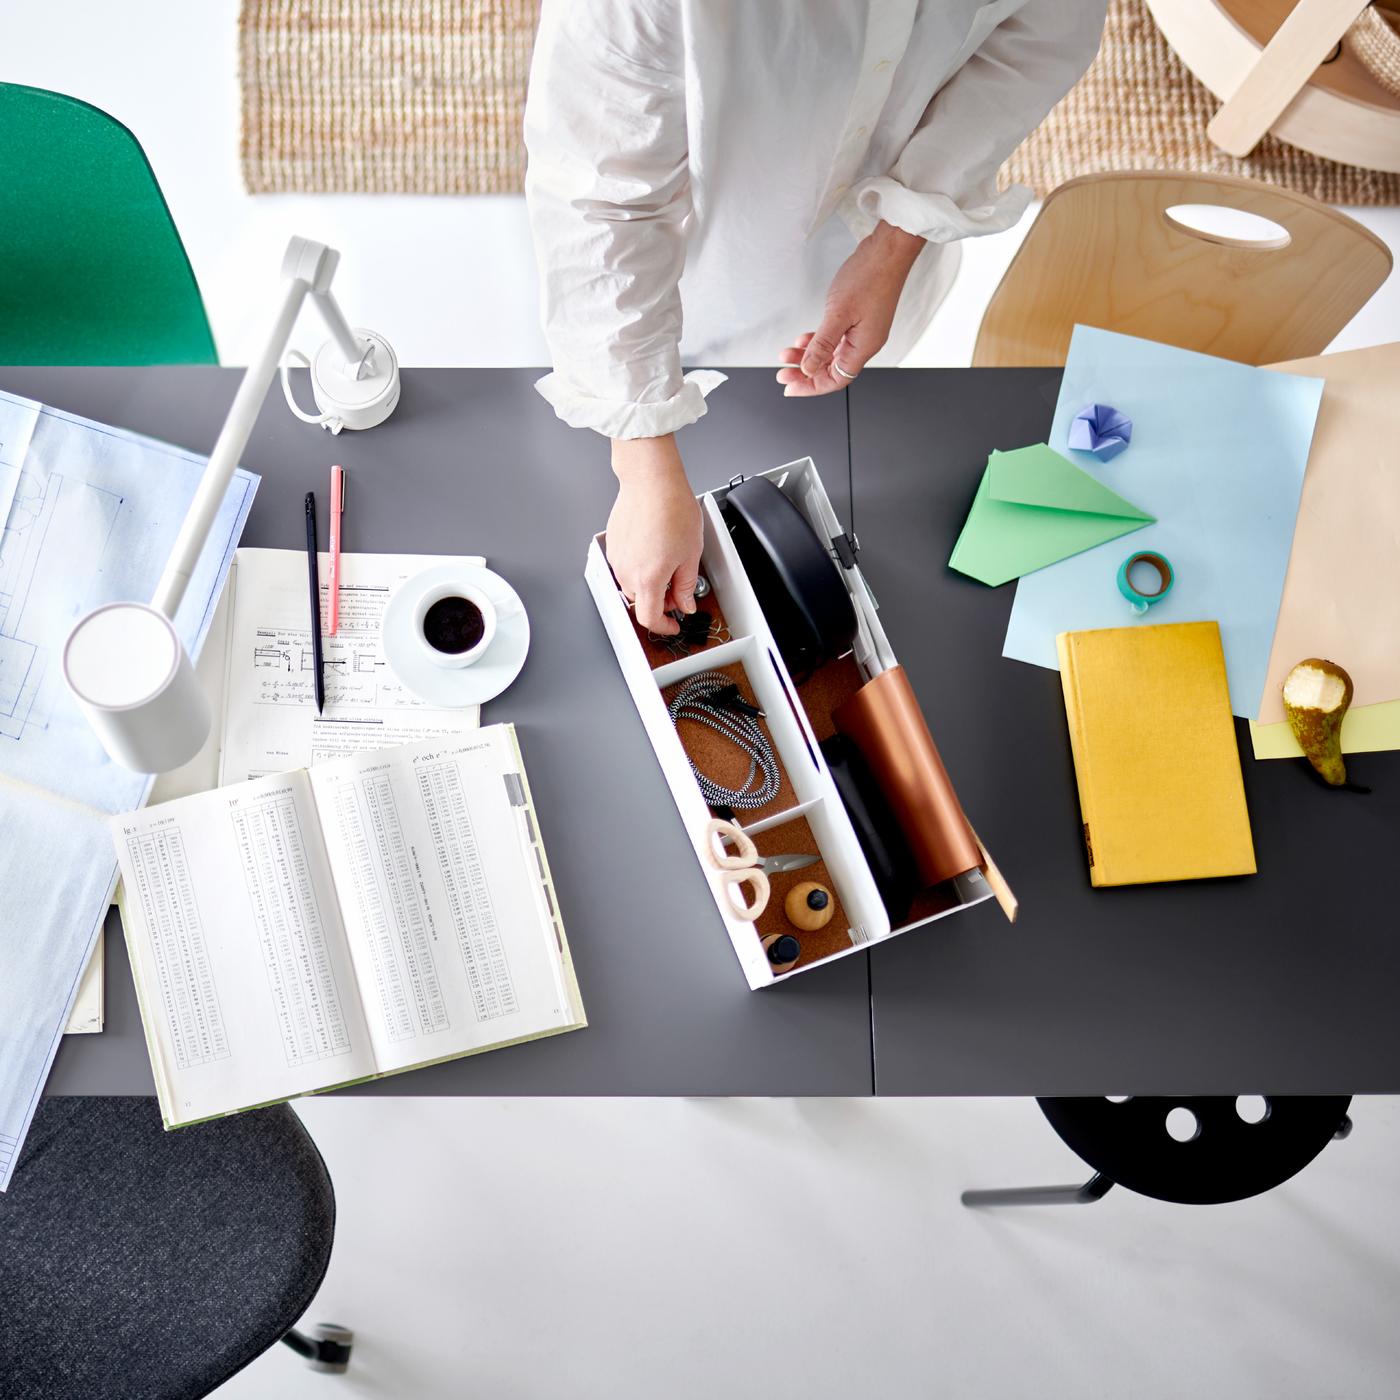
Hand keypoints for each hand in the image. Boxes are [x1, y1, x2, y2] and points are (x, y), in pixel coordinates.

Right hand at [607, 434, 702, 635]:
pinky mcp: (613, 545)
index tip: (673, 624)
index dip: (664, 626)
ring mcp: (617, 558)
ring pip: (632, 584)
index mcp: (648, 579)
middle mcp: (628, 572)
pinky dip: (640, 566)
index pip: (650, 618)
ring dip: (650, 583)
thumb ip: (686, 584)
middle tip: (678, 588)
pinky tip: (655, 548)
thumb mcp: (691, 553)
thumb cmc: (671, 508)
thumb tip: (685, 602)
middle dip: (661, 601)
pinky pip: (626, 566)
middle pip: (641, 601)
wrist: (651, 480)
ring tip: (668, 561)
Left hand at [776, 220, 924, 395]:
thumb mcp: (838, 314)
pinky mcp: (860, 318)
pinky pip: (836, 339)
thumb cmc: (869, 276)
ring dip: (808, 356)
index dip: (811, 386)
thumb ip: (822, 344)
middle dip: (805, 373)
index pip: (835, 379)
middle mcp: (865, 343)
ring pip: (831, 354)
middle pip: (832, 369)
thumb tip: (808, 368)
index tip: (790, 387)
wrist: (888, 250)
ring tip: (787, 355)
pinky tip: (804, 339)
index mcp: (863, 347)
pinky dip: (819, 341)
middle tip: (783, 373)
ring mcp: (863, 331)